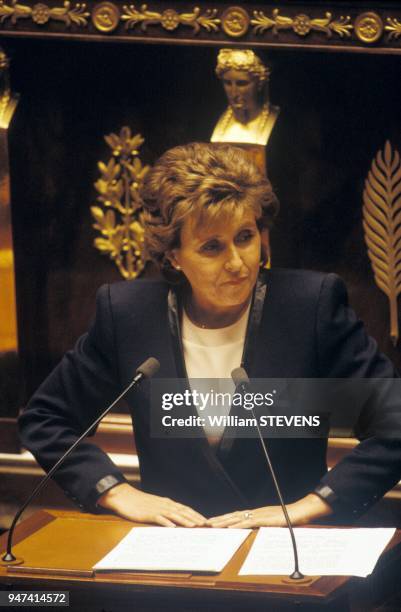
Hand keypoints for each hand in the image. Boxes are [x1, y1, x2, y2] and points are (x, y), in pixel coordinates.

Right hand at [98, 483, 206, 526]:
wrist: (124, 496)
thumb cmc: (140, 503)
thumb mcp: (155, 506)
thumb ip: (166, 512)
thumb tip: (177, 521)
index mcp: (168, 503)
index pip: (186, 509)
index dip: (197, 515)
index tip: (207, 522)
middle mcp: (165, 504)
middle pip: (183, 511)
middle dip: (196, 518)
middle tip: (207, 525)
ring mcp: (157, 508)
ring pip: (174, 514)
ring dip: (185, 520)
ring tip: (195, 526)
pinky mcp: (148, 513)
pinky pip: (159, 518)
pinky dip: (166, 522)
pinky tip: (173, 527)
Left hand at [207, 494, 331, 528]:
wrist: (300, 512)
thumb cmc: (288, 519)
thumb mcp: (273, 524)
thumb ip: (263, 527)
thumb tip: (255, 533)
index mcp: (255, 514)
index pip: (235, 516)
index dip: (223, 519)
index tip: (212, 522)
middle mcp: (254, 512)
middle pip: (232, 515)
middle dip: (218, 520)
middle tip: (204, 523)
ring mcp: (258, 514)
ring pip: (237, 518)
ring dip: (223, 522)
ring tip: (211, 525)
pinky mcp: (264, 519)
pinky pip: (248, 521)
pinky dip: (238, 524)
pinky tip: (230, 527)